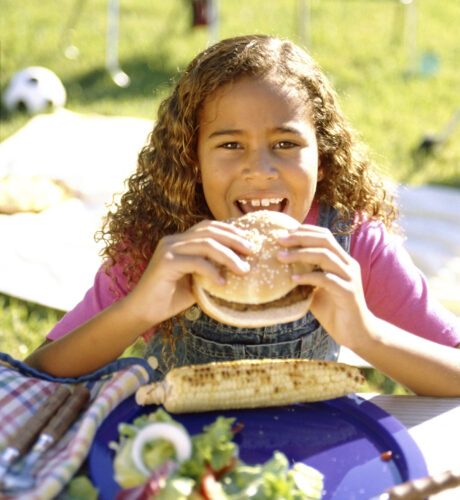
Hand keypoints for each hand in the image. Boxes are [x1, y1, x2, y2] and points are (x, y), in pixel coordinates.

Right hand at [124, 220, 253, 325]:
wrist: (143, 312)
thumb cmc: (170, 298)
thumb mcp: (197, 280)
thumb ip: (212, 270)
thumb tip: (241, 268)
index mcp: (180, 241)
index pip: (208, 227)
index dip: (231, 231)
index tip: (250, 241)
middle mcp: (174, 240)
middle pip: (210, 231)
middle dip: (235, 240)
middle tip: (253, 251)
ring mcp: (168, 249)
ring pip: (205, 244)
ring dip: (228, 256)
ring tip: (244, 270)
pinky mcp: (165, 263)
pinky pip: (195, 262)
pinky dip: (212, 272)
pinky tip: (222, 283)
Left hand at [277, 225, 370, 348]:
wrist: (355, 333)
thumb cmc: (333, 310)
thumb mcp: (315, 290)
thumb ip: (304, 277)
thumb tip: (278, 268)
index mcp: (342, 261)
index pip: (325, 236)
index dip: (306, 230)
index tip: (286, 230)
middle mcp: (348, 265)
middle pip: (325, 241)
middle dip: (300, 238)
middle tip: (279, 239)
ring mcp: (350, 278)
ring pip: (325, 257)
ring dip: (300, 254)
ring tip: (280, 257)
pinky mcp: (348, 293)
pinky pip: (326, 280)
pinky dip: (308, 276)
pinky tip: (292, 279)